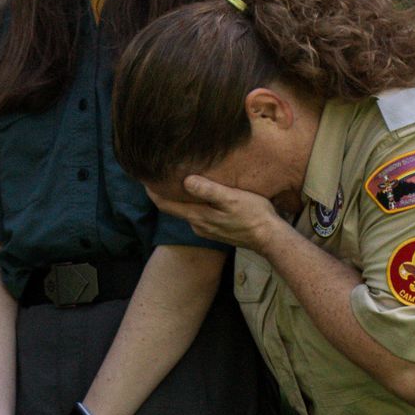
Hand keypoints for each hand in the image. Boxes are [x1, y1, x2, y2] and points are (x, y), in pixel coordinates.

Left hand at [148, 173, 286, 251]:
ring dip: (182, 199)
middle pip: (175, 208)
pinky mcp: (216, 231)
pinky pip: (199, 216)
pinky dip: (195, 206)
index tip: (143, 179)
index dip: (153, 192)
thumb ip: (208, 191)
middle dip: (166, 194)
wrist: (270, 238)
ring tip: (178, 182)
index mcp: (198, 217)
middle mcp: (198, 226)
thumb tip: (186, 181)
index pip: (166, 205)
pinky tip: (200, 197)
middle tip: (159, 176)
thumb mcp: (231, 199)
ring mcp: (207, 230)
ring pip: (187, 212)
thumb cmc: (253, 215)